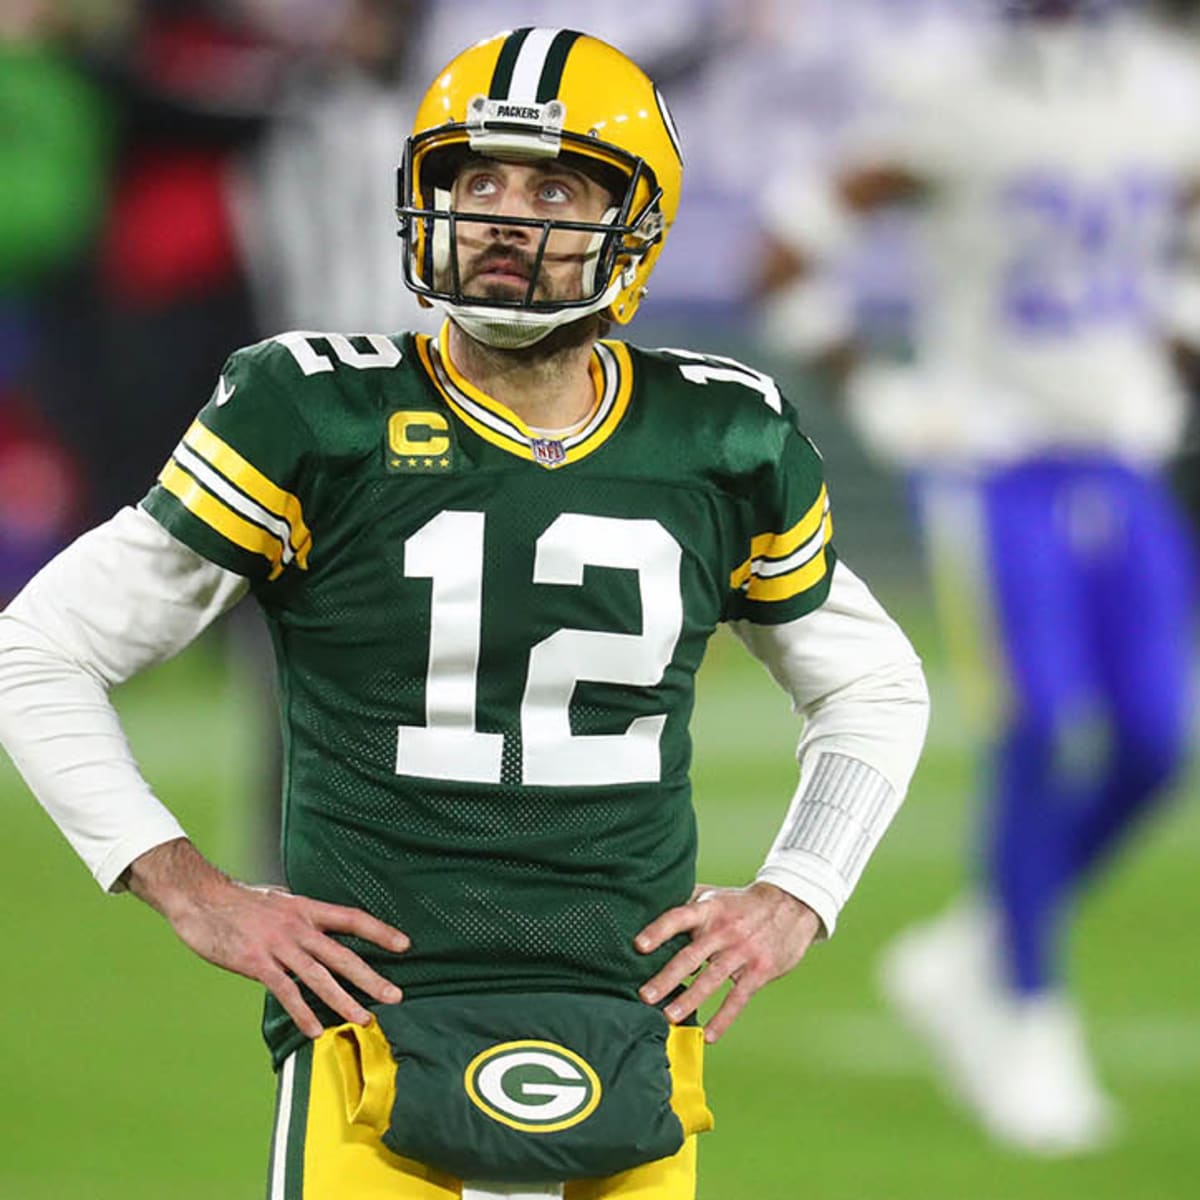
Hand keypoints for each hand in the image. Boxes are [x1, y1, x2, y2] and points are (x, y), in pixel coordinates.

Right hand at [125, 838, 408, 1037]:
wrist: (201, 898)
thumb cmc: (239, 901)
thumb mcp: (278, 901)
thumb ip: (300, 916)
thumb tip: (316, 927)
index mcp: (306, 908)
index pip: (352, 918)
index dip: (379, 931)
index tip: (405, 945)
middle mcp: (298, 926)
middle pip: (342, 954)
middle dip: (371, 977)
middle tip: (396, 996)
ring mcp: (278, 945)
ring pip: (319, 977)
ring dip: (343, 1000)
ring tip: (364, 1019)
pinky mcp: (256, 963)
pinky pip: (285, 991)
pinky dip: (301, 1012)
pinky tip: (315, 1030)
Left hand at [634, 881, 821, 1043]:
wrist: (792, 905)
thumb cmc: (743, 903)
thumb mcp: (716, 894)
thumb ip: (688, 902)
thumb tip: (652, 906)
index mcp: (710, 910)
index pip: (679, 917)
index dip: (658, 930)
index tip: (639, 946)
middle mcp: (724, 930)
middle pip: (691, 955)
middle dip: (666, 978)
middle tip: (645, 996)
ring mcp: (743, 952)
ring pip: (711, 979)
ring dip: (689, 1000)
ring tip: (669, 1017)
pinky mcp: (759, 971)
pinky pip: (738, 999)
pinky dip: (724, 1019)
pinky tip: (710, 1036)